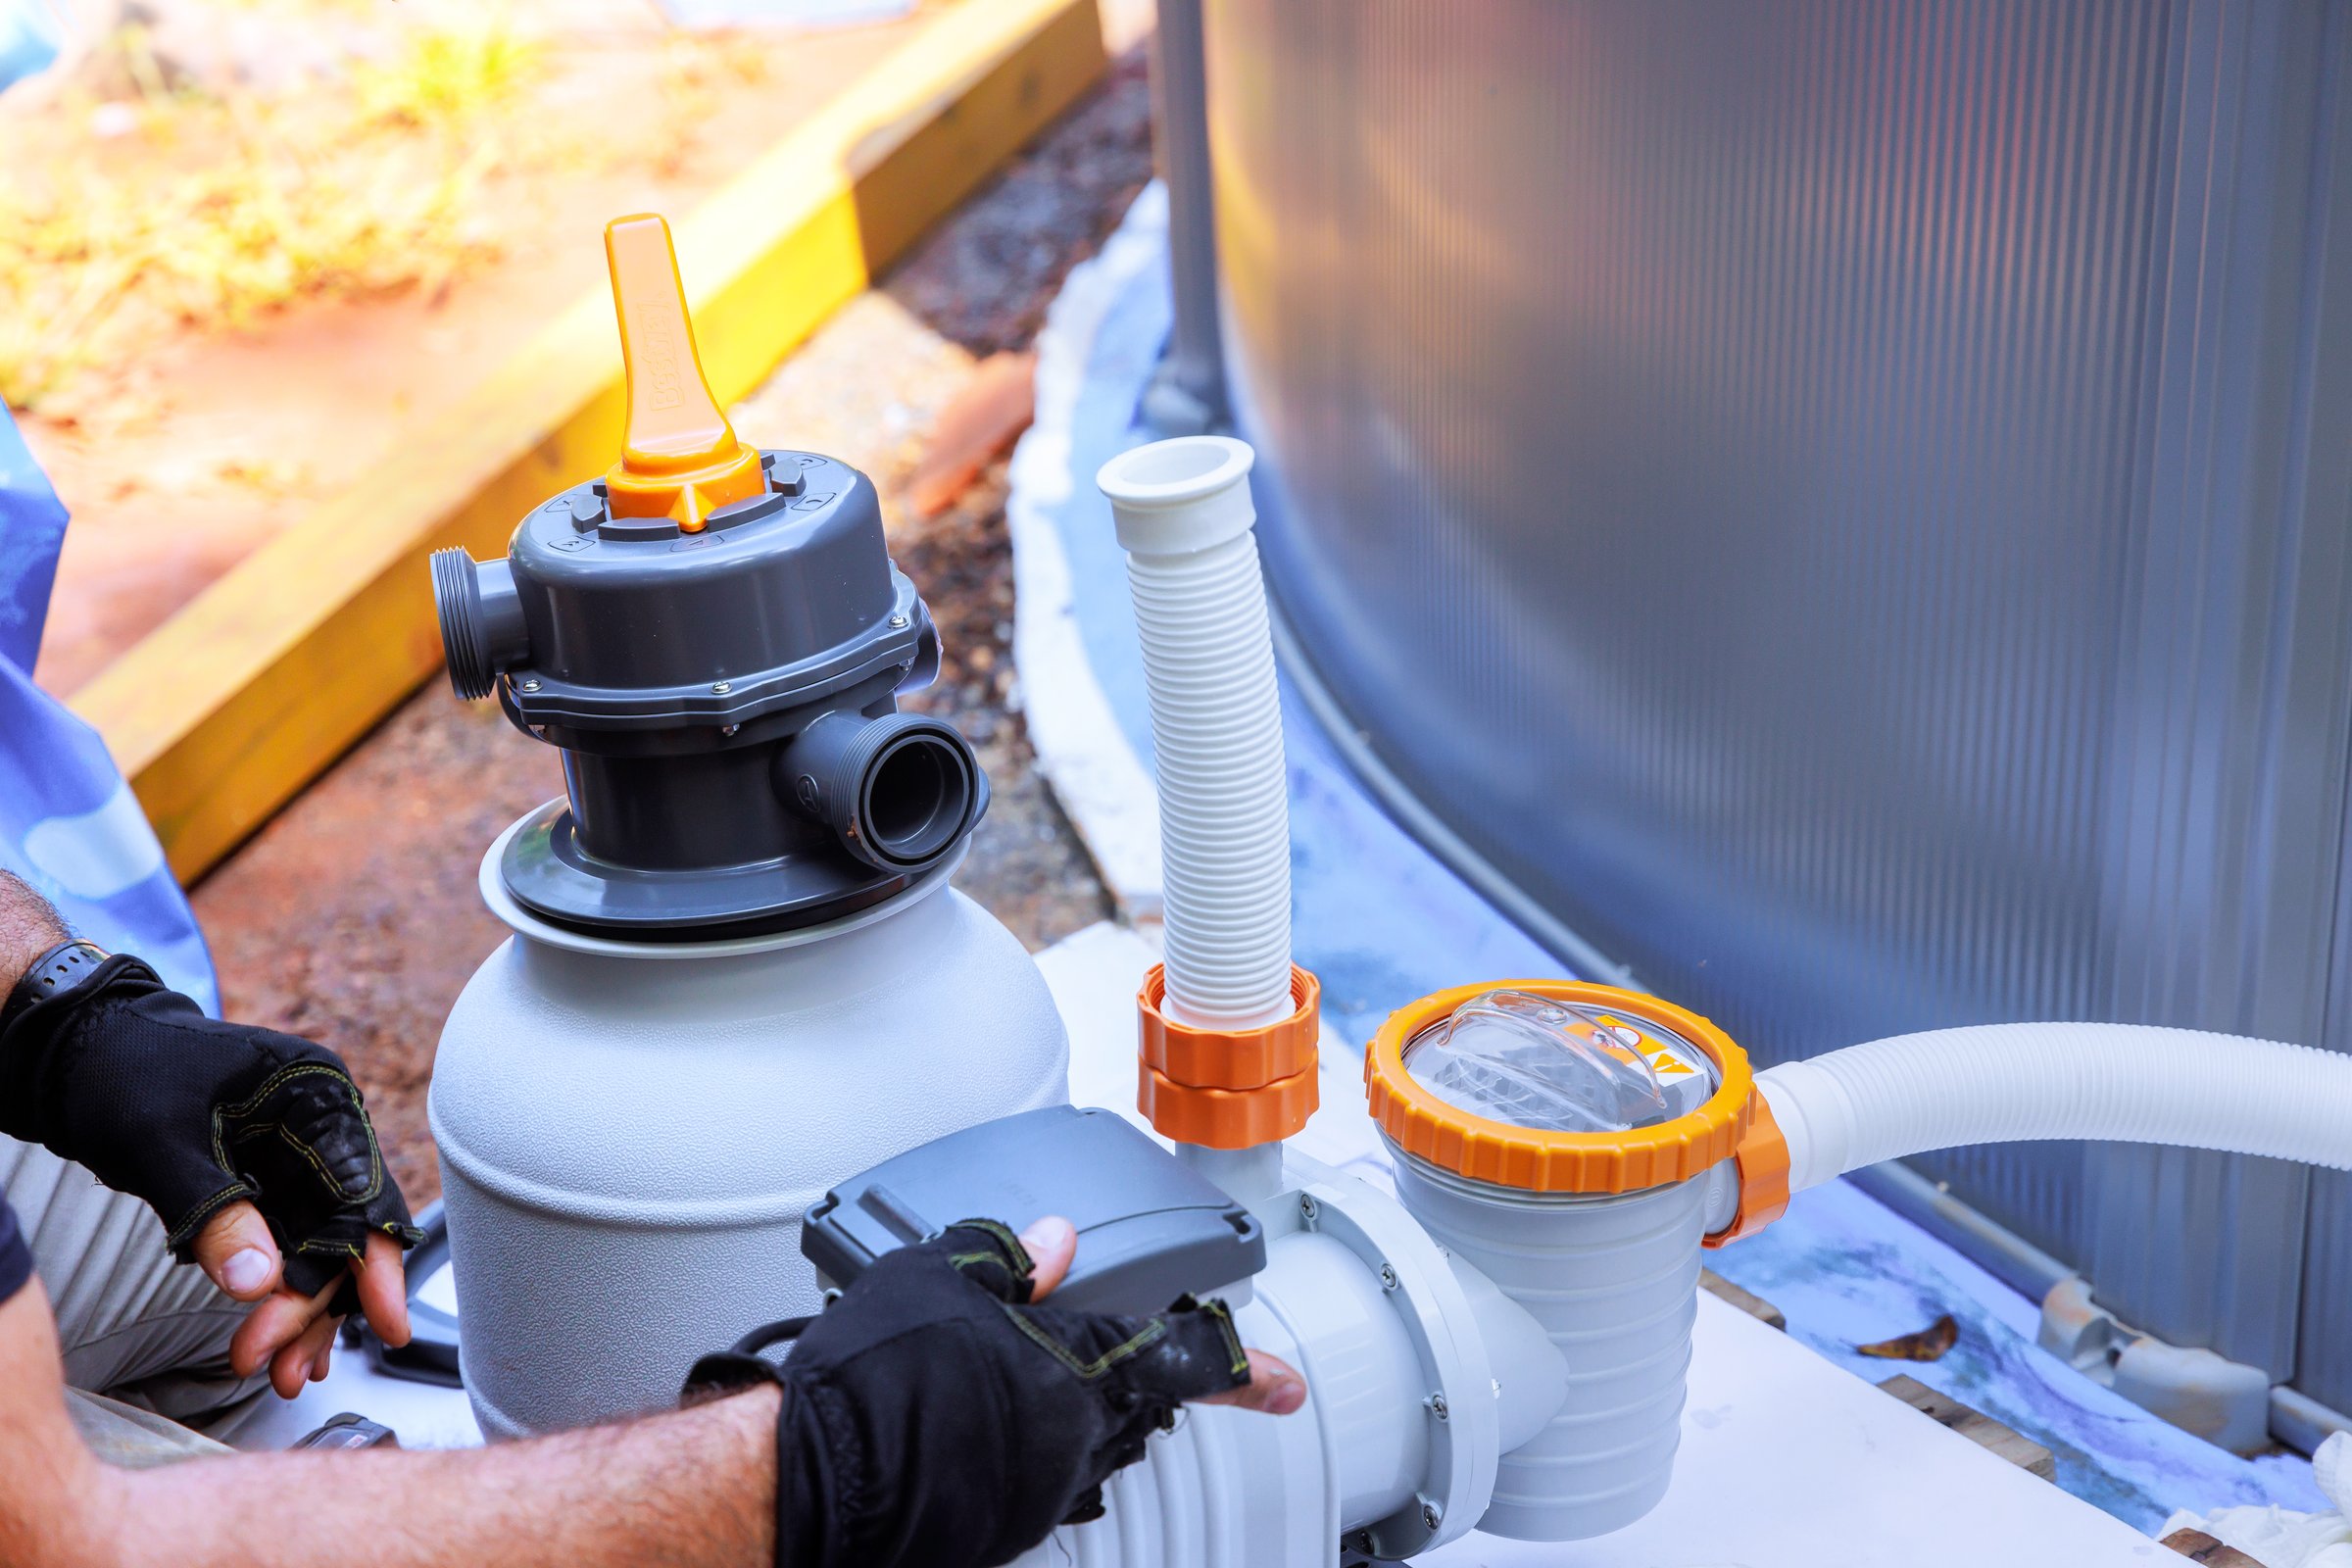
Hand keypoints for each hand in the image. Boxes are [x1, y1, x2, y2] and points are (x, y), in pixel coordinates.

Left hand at [0, 951, 423, 1400]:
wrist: (74, 1050)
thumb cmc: (121, 1073)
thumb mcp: (160, 1143)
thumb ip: (213, 1211)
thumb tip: (260, 1285)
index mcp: (317, 1095)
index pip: (362, 1190)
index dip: (373, 1262)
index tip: (383, 1325)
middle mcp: (318, 1126)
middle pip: (342, 1228)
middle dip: (318, 1303)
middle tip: (283, 1368)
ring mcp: (292, 1155)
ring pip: (316, 1245)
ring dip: (300, 1309)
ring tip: (278, 1372)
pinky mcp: (261, 1181)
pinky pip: (285, 1244)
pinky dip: (277, 1292)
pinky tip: (272, 1337)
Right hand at [683, 1213, 1307, 1567]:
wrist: (817, 1474)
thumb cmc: (878, 1375)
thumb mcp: (944, 1274)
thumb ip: (1011, 1257)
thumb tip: (1053, 1240)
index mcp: (1080, 1365)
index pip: (1185, 1363)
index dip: (1241, 1372)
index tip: (1281, 1383)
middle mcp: (1076, 1439)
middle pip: (1132, 1409)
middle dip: (1120, 1380)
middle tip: (1092, 1356)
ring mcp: (1040, 1493)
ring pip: (1084, 1449)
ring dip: (1066, 1417)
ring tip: (1008, 1385)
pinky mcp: (1001, 1529)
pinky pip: (1037, 1483)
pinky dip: (1020, 1451)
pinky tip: (972, 1427)